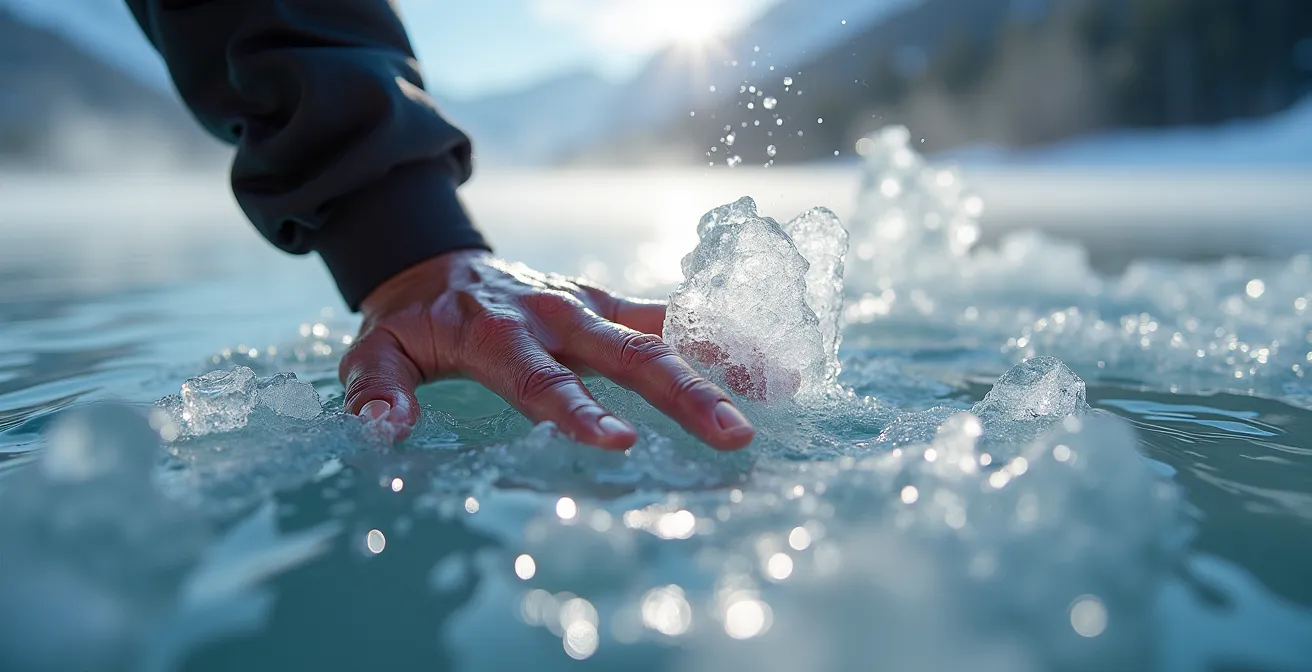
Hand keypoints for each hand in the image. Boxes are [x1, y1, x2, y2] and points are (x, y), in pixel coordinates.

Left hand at [339, 250, 754, 449]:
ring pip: (662, 331)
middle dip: (682, 394)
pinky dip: (717, 336)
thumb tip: (384, 432)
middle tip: (731, 434)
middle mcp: (554, 314)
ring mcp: (589, 304)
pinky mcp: (609, 302)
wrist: (440, 260)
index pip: (542, 380)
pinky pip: (670, 317)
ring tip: (778, 388)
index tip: (621, 444)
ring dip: (719, 360)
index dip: (579, 412)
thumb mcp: (373, 350)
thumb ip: (375, 389)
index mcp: (497, 333)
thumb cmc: (412, 320)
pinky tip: (768, 363)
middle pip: (627, 354)